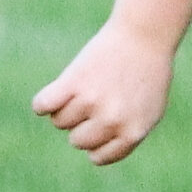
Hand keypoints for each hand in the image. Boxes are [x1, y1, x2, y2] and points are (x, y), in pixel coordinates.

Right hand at [31, 23, 175, 165]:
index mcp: (131, 133)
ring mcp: (91, 102)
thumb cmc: (148, 73)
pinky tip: (54, 93)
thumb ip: (126, 135)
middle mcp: (111, 121)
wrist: (144, 35)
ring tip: (82, 88)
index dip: (96, 141)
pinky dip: (42, 103)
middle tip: (94, 100)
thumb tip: (94, 153)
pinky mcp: (73, 82)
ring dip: (66, 107)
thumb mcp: (148, 112)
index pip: (97, 157)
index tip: (99, 124)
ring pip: (59, 121)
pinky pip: (42, 105)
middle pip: (76, 140)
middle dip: (81, 123)